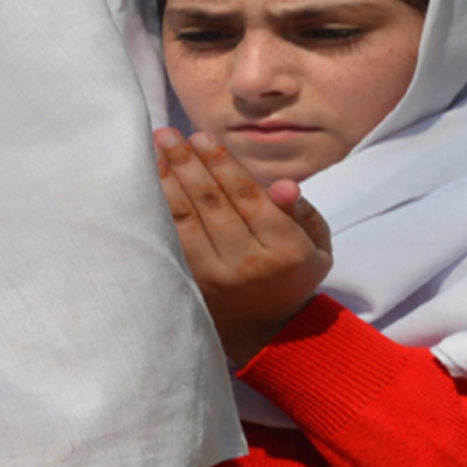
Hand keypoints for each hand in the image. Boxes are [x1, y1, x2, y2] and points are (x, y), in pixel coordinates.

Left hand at [156, 129, 333, 367]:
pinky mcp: (194, 286)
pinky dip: (159, 210)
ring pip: (186, 221)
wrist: (268, 331)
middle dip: (187, 163)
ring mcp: (217, 278)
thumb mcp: (317, 245)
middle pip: (212, 203)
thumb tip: (281, 184)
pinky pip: (172, 241)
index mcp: (285, 250)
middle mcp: (248, 264)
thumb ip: (302, 211)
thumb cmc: (293, 274)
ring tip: (154, 151)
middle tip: (168, 135)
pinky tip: (149, 186)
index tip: (200, 137)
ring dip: (168, 181)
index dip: (220, 162)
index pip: (247, 195)